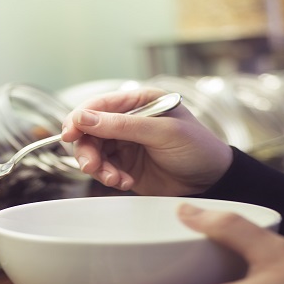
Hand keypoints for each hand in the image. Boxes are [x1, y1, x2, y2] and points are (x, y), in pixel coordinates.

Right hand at [60, 88, 232, 195]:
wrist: (213, 181)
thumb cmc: (198, 148)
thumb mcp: (163, 132)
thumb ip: (122, 125)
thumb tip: (83, 118)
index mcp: (138, 102)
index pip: (98, 106)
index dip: (79, 119)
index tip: (70, 134)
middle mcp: (127, 121)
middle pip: (88, 131)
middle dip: (88, 150)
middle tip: (93, 166)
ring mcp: (124, 144)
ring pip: (92, 152)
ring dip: (99, 168)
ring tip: (115, 179)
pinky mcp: (124, 165)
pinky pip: (103, 169)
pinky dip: (109, 177)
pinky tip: (124, 182)